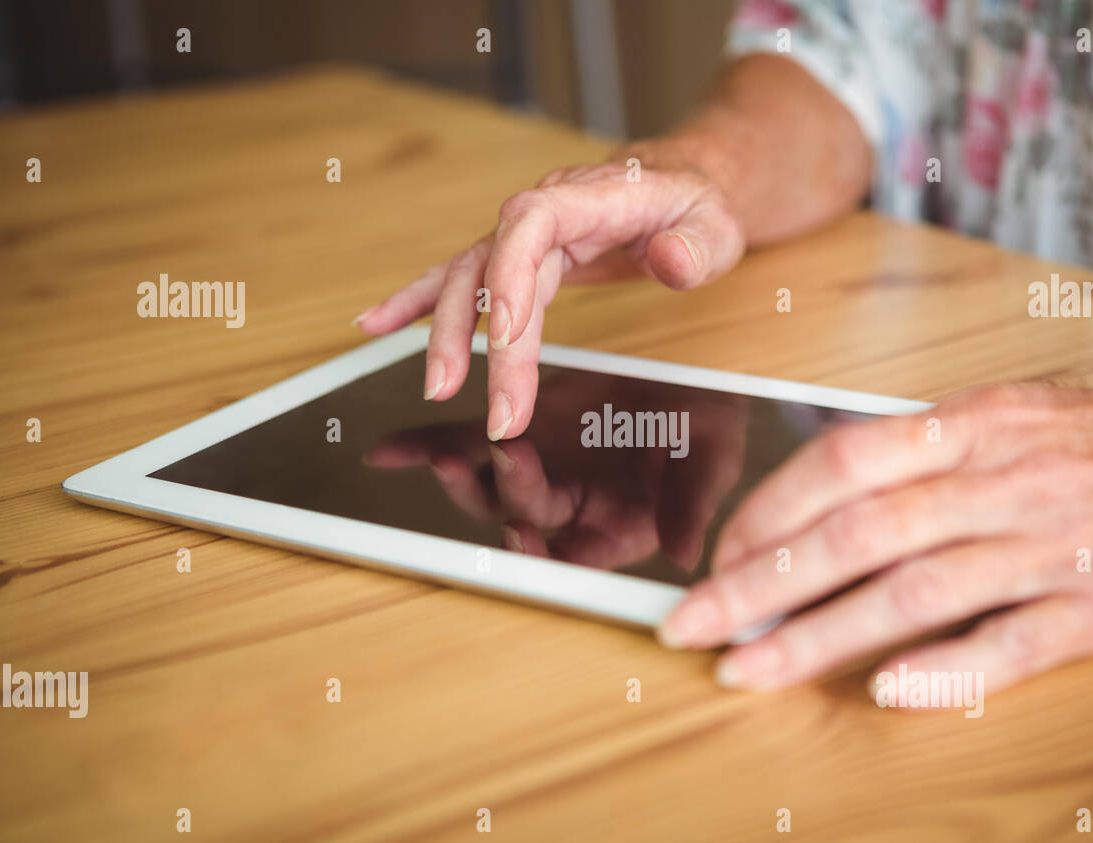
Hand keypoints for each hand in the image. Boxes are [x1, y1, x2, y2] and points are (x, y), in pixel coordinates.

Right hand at [353, 156, 745, 441]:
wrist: (685, 182)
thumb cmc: (699, 206)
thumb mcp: (717, 226)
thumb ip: (696, 247)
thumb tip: (668, 261)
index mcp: (590, 196)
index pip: (531, 224)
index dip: (511, 276)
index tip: (507, 337)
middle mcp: (545, 211)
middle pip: (492, 267)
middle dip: (482, 338)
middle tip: (495, 410)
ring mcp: (525, 234)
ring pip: (469, 279)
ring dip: (447, 334)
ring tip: (438, 389)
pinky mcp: (518, 257)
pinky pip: (460, 276)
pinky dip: (416, 300)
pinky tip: (375, 325)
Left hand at [364, 371, 747, 572]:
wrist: (691, 382)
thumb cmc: (707, 430)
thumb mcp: (710, 462)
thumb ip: (692, 507)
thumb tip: (687, 556)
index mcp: (612, 529)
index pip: (570, 557)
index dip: (541, 553)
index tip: (523, 536)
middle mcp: (568, 509)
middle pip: (523, 515)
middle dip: (507, 493)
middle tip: (502, 456)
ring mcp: (539, 469)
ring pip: (487, 485)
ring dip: (462, 477)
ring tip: (447, 456)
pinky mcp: (518, 430)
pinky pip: (461, 441)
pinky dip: (421, 445)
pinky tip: (386, 451)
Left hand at [658, 374, 1092, 698]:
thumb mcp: (1015, 411)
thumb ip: (925, 449)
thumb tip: (826, 491)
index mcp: (974, 423)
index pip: (840, 464)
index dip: (765, 514)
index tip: (719, 556)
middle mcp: (1002, 479)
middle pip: (856, 537)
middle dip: (758, 586)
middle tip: (692, 626)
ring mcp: (1053, 544)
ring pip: (914, 594)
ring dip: (820, 638)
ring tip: (753, 670)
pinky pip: (1013, 643)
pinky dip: (947, 670)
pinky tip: (886, 690)